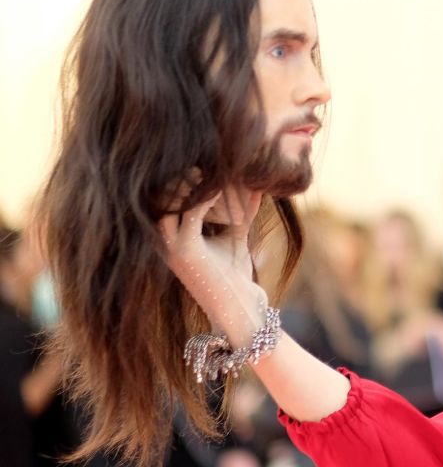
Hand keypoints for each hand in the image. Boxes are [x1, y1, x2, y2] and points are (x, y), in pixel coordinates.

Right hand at [159, 176, 266, 344]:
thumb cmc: (233, 272)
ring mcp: (170, 244)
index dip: (185, 174)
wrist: (237, 306)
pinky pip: (193, 211)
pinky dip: (209, 196)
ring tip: (221, 170)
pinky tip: (225, 187)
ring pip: (175, 197)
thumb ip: (240, 207)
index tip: (210, 161)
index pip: (167, 192)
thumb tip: (255, 182)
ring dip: (200, 182)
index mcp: (169, 232)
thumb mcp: (235, 232)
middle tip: (215, 160)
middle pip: (164, 190)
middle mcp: (163, 237)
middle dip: (188, 173)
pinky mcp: (184, 250)